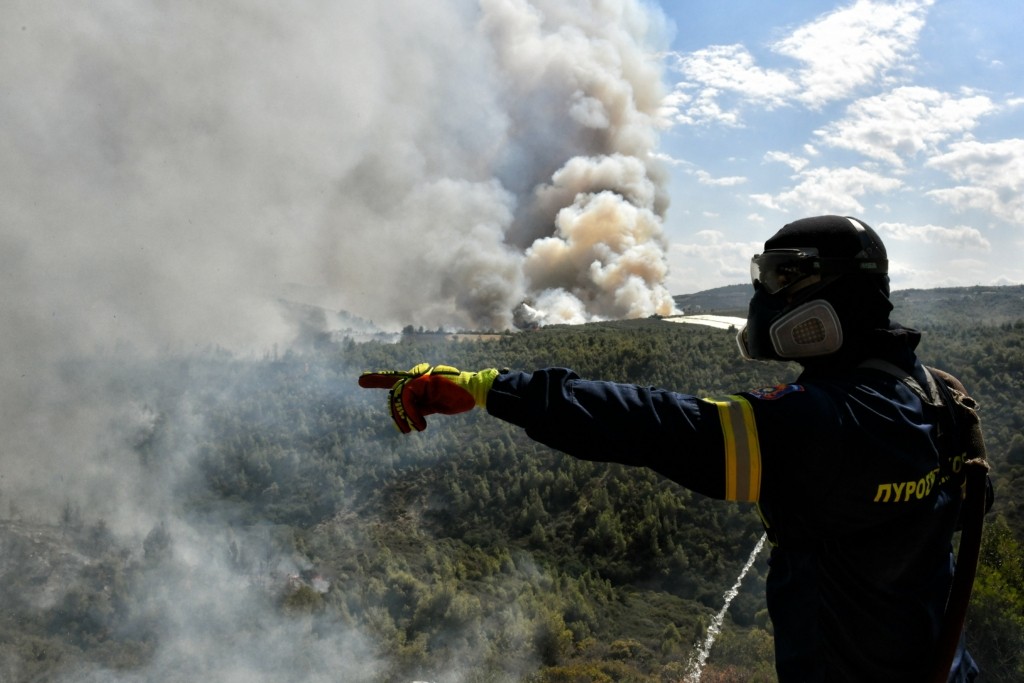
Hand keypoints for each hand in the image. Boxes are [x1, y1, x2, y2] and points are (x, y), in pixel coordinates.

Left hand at [358, 363, 498, 432]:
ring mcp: (421, 377)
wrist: (474, 392)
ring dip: (404, 416)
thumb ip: (419, 406)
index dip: (378, 379)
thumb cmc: (457, 399)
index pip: (395, 380)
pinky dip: (412, 414)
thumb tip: (407, 415)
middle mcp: (417, 378)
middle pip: (394, 391)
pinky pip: (408, 397)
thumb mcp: (434, 405)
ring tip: (413, 428)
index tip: (361, 379)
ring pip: (399, 395)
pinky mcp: (425, 380)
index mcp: (419, 384)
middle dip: (394, 409)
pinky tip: (420, 425)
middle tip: (402, 425)